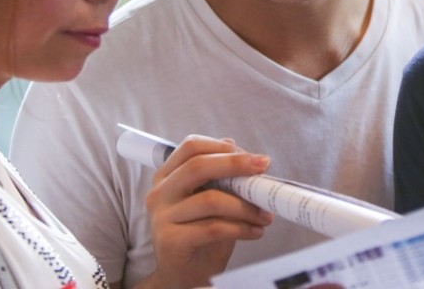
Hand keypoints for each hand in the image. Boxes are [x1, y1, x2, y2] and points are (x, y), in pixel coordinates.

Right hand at [141, 135, 273, 288]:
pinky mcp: (170, 241)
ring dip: (245, 205)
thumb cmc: (199, 235)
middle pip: (198, 166)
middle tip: (263, 170)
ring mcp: (161, 217)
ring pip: (210, 199)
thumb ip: (221, 178)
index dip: (223, 147)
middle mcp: (159, 193)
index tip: (253, 157)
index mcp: (167, 176)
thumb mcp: (210, 201)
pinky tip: (255, 231)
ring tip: (265, 214)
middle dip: (236, 165)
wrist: (181, 276)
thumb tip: (246, 156)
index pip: (191, 147)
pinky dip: (240, 228)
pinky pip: (213, 228)